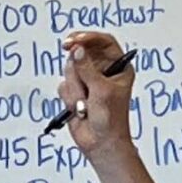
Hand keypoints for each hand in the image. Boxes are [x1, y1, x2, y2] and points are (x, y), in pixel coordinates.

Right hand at [56, 31, 135, 157]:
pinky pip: (64, 86)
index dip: (88, 38)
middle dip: (78, 71)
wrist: (101, 144)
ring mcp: (87, 81)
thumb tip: (76, 51)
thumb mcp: (102, 91)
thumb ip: (87, 69)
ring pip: (69, 70)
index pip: (103, 41)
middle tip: (82, 83)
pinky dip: (70, 98)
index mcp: (117, 66)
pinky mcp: (75, 92)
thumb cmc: (111, 120)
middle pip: (81, 54)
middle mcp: (102, 71)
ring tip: (86, 104)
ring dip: (76, 89)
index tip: (73, 41)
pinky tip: (80, 109)